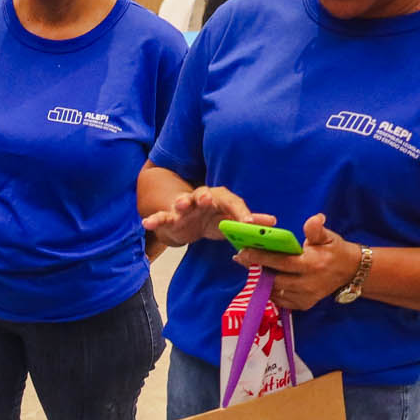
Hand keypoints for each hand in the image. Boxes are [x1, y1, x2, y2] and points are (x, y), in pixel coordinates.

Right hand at [141, 185, 255, 248]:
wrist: (186, 224)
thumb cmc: (211, 220)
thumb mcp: (229, 220)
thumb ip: (248, 221)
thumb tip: (273, 222)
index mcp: (219, 199)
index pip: (232, 203)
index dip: (241, 212)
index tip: (249, 223)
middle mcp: (201, 199)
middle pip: (204, 194)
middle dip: (205, 196)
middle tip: (206, 199)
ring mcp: (184, 207)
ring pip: (183, 202)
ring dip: (182, 202)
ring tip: (180, 203)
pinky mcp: (170, 217)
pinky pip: (162, 217)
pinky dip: (155, 219)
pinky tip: (147, 223)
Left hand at [251, 214, 358, 311]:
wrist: (349, 271)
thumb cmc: (334, 250)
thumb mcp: (328, 237)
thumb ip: (316, 229)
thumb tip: (314, 219)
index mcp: (312, 264)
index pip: (282, 262)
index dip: (261, 257)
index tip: (244, 251)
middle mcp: (308, 284)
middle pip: (274, 279)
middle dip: (256, 269)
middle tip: (242, 258)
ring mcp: (306, 297)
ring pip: (275, 292)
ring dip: (261, 280)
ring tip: (251, 267)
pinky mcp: (304, 305)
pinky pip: (280, 301)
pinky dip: (270, 291)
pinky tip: (264, 280)